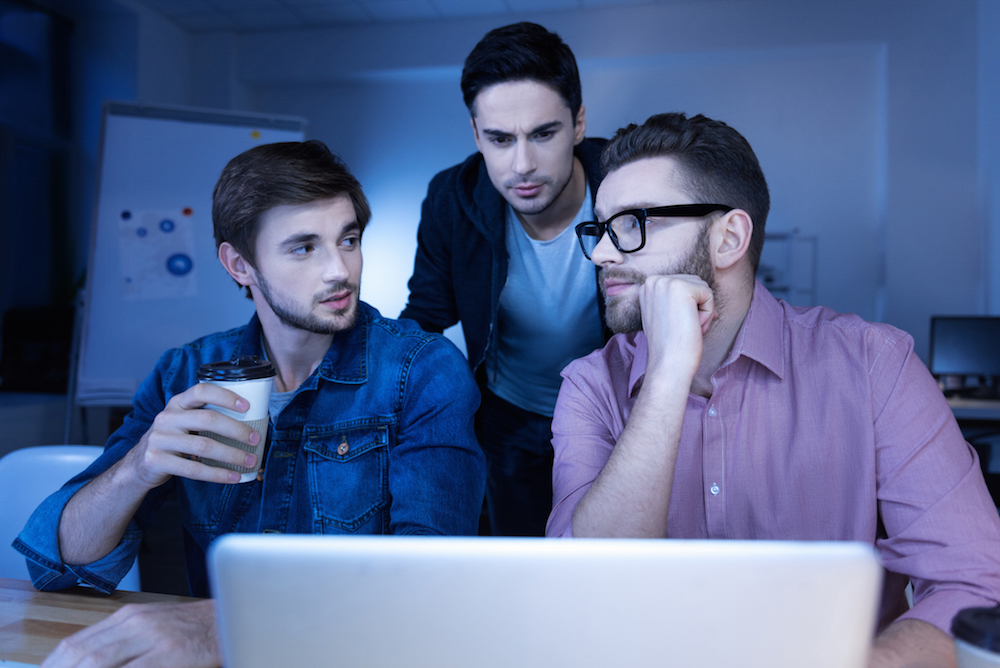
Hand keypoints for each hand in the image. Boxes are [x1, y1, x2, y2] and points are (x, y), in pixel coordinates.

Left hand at [41, 600, 221, 667]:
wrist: (234, 617)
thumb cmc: (195, 630)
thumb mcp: (153, 628)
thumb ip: (122, 641)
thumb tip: (88, 661)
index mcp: (128, 616)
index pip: (76, 643)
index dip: (54, 665)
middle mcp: (136, 622)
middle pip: (81, 654)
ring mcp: (153, 637)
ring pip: (99, 662)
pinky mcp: (171, 653)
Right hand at [126, 382, 261, 489]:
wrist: (138, 464)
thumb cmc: (172, 439)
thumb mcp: (182, 420)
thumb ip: (204, 415)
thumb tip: (249, 421)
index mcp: (177, 403)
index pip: (201, 391)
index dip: (225, 396)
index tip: (247, 406)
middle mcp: (167, 417)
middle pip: (207, 419)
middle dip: (236, 429)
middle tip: (255, 438)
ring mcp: (160, 439)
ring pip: (203, 446)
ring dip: (232, 454)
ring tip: (250, 460)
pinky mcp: (157, 460)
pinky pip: (193, 469)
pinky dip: (217, 474)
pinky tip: (233, 476)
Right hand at [638, 274, 716, 382]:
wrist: (668, 364)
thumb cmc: (670, 345)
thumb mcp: (664, 314)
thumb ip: (673, 299)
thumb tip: (703, 292)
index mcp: (648, 286)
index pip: (683, 285)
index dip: (689, 307)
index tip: (677, 325)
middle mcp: (654, 280)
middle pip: (695, 284)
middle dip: (696, 308)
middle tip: (682, 328)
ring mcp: (666, 282)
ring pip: (703, 289)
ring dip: (702, 312)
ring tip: (686, 327)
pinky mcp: (682, 288)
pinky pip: (709, 295)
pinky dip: (707, 315)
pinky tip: (692, 327)